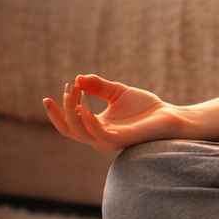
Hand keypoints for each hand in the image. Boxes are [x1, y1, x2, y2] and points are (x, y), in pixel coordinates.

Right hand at [43, 73, 186, 152]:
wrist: (168, 116)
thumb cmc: (145, 107)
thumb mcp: (117, 92)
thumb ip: (98, 86)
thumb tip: (79, 78)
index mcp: (97, 127)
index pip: (69, 125)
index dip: (56, 112)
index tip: (50, 95)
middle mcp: (99, 136)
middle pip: (69, 128)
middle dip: (63, 109)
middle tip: (69, 87)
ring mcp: (109, 140)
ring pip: (79, 132)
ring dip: (73, 111)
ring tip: (76, 91)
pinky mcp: (120, 139)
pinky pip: (98, 134)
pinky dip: (88, 121)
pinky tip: (85, 106)